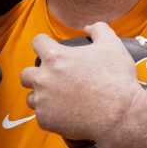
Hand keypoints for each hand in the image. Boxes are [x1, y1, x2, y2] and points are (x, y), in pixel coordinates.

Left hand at [21, 23, 142, 144]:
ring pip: (31, 98)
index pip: (37, 42)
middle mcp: (43, 78)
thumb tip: (89, 27)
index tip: (50, 49)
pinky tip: (67, 114)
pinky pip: (42, 117)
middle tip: (53, 79)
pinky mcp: (46, 120)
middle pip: (26, 74)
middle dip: (37, 74)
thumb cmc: (116, 79)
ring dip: (42, 97)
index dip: (44, 43)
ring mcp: (42, 101)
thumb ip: (99, 29)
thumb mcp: (113, 45)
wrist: (120, 114)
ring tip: (60, 99)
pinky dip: (52, 116)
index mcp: (55, 57)